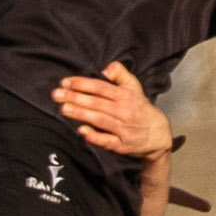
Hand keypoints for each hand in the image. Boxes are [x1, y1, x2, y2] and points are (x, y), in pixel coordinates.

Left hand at [53, 62, 174, 158]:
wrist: (158, 135)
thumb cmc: (141, 109)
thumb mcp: (135, 87)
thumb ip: (120, 74)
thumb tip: (104, 69)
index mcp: (126, 96)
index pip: (101, 87)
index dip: (83, 84)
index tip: (66, 82)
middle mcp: (125, 112)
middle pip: (97, 103)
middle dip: (76, 98)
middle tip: (57, 94)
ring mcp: (124, 129)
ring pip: (100, 120)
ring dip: (81, 114)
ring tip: (64, 108)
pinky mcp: (122, 146)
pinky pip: (107, 141)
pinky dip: (95, 136)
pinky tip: (81, 130)